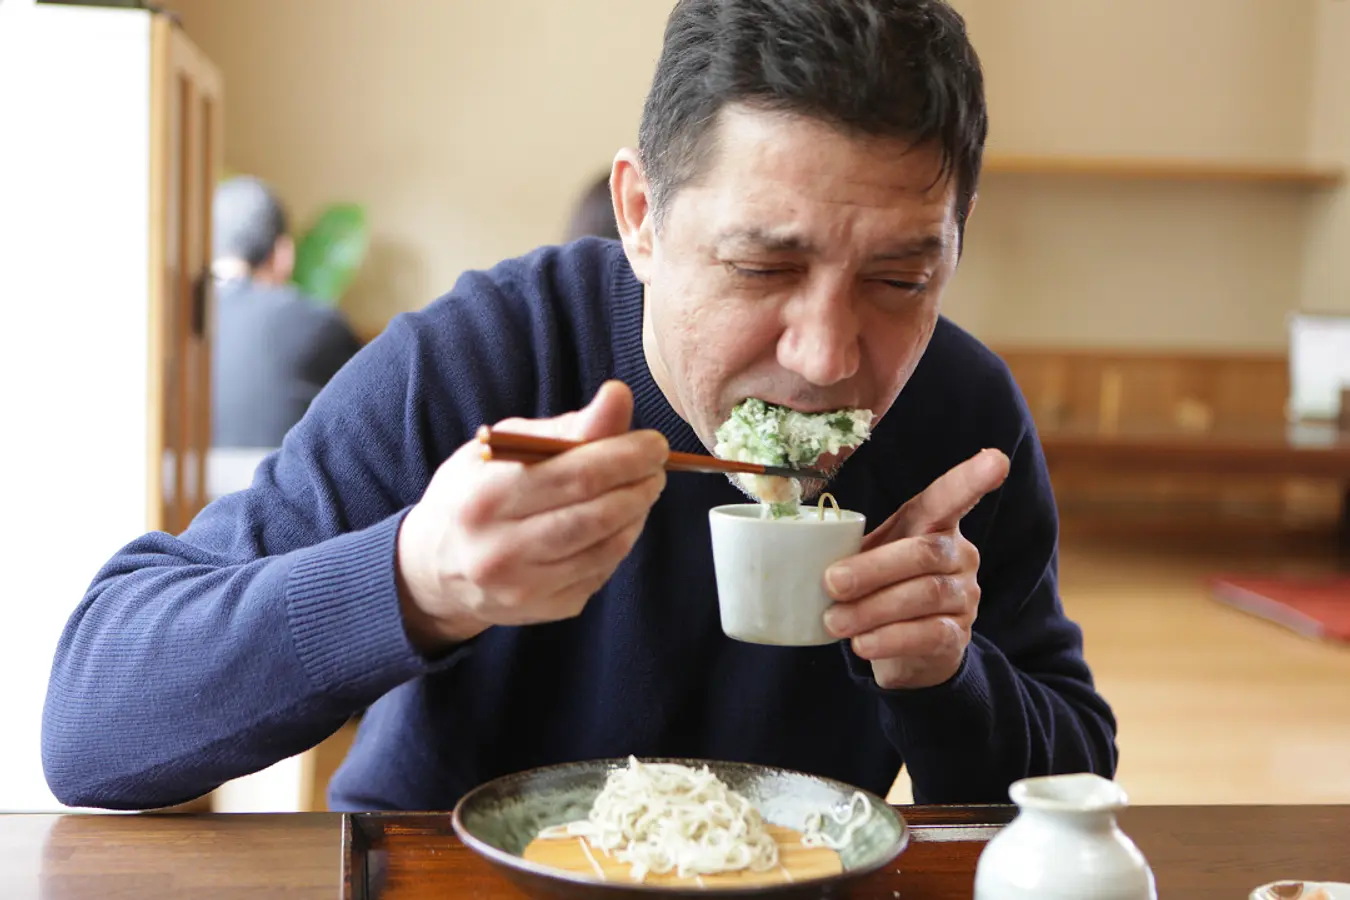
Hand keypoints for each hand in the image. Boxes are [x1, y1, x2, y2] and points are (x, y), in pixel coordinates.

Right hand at [396, 381, 668, 652]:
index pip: (574, 475)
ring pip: (606, 547)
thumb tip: (619, 396)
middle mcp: (501, 549)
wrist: (434, 568)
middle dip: (640, 484)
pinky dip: (620, 543)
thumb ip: (565, 428)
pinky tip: (618, 523)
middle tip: (657, 465)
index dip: (625, 456)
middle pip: (595, 514)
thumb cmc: (473, 494)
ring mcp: (525, 587)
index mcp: (485, 497)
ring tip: (642, 489)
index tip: (654, 442)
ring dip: (637, 513)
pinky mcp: (546, 610)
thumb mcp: (501, 449)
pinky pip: (602, 572)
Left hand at [822, 448, 1010, 688]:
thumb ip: (847, 548)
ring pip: (925, 594)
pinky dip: (890, 639)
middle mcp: (959, 555)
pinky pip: (928, 634)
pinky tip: (863, 644)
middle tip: (831, 584)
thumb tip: (799, 551)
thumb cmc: (880, 588)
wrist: (903, 651)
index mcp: (934, 524)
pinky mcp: (959, 635)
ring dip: (873, 609)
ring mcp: (965, 596)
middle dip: (873, 568)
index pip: (951, 497)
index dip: (971, 479)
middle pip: (923, 553)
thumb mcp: (867, 558)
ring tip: (835, 622)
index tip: (995, 460)